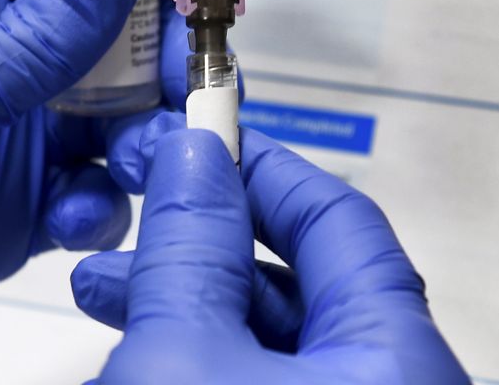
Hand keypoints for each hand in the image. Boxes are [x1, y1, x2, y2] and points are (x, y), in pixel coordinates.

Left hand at [0, 0, 232, 384]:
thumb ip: (30, 34)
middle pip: (105, 27)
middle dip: (159, 47)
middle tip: (192, 74)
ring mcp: (0, 135)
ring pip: (112, 113)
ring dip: (143, 132)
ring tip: (139, 159)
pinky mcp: (11, 208)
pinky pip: (89, 192)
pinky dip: (99, 205)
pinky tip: (70, 222)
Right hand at [71, 114, 468, 383]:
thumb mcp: (180, 359)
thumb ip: (189, 251)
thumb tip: (193, 159)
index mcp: (396, 360)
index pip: (340, 220)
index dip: (260, 167)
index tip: (198, 137)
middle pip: (302, 279)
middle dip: (202, 239)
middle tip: (139, 204)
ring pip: (270, 339)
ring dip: (184, 300)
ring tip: (101, 284)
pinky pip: (256, 380)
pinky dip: (196, 355)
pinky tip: (129, 345)